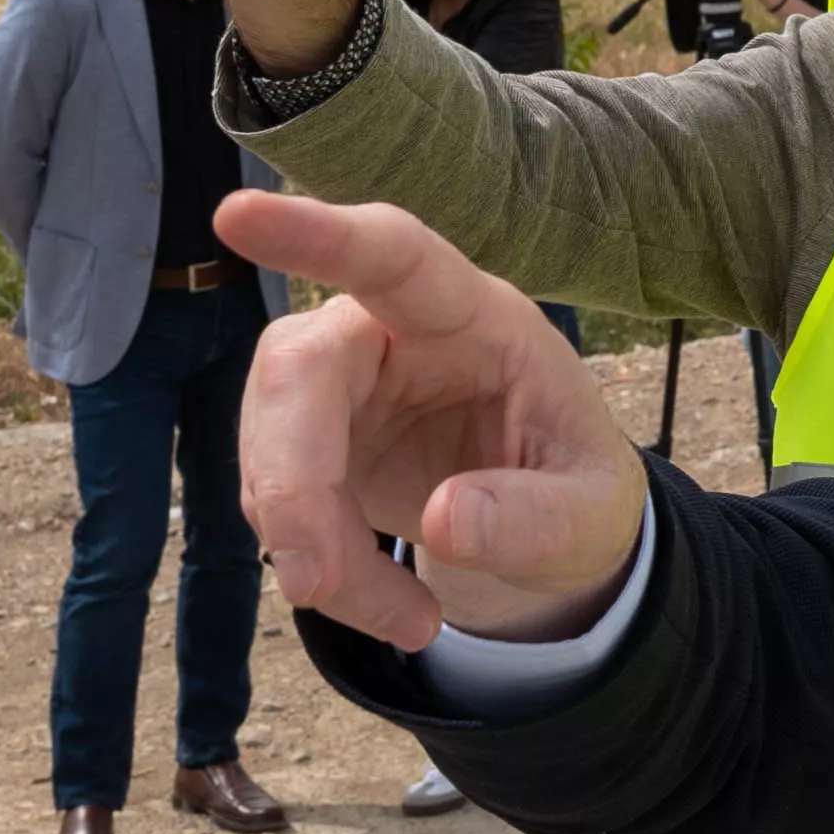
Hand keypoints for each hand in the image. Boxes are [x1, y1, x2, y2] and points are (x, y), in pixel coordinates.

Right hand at [224, 193, 645, 650]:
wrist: (553, 524)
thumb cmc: (577, 487)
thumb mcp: (594, 515)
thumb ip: (537, 518)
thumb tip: (444, 521)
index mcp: (474, 315)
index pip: (393, 255)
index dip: (317, 234)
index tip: (238, 214)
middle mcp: (391, 333)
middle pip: (298, 372)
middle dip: (294, 483)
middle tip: (320, 587)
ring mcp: (340, 385)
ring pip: (273, 447)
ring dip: (313, 546)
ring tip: (409, 619)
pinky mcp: (309, 442)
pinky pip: (279, 501)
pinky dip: (320, 566)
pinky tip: (387, 606)